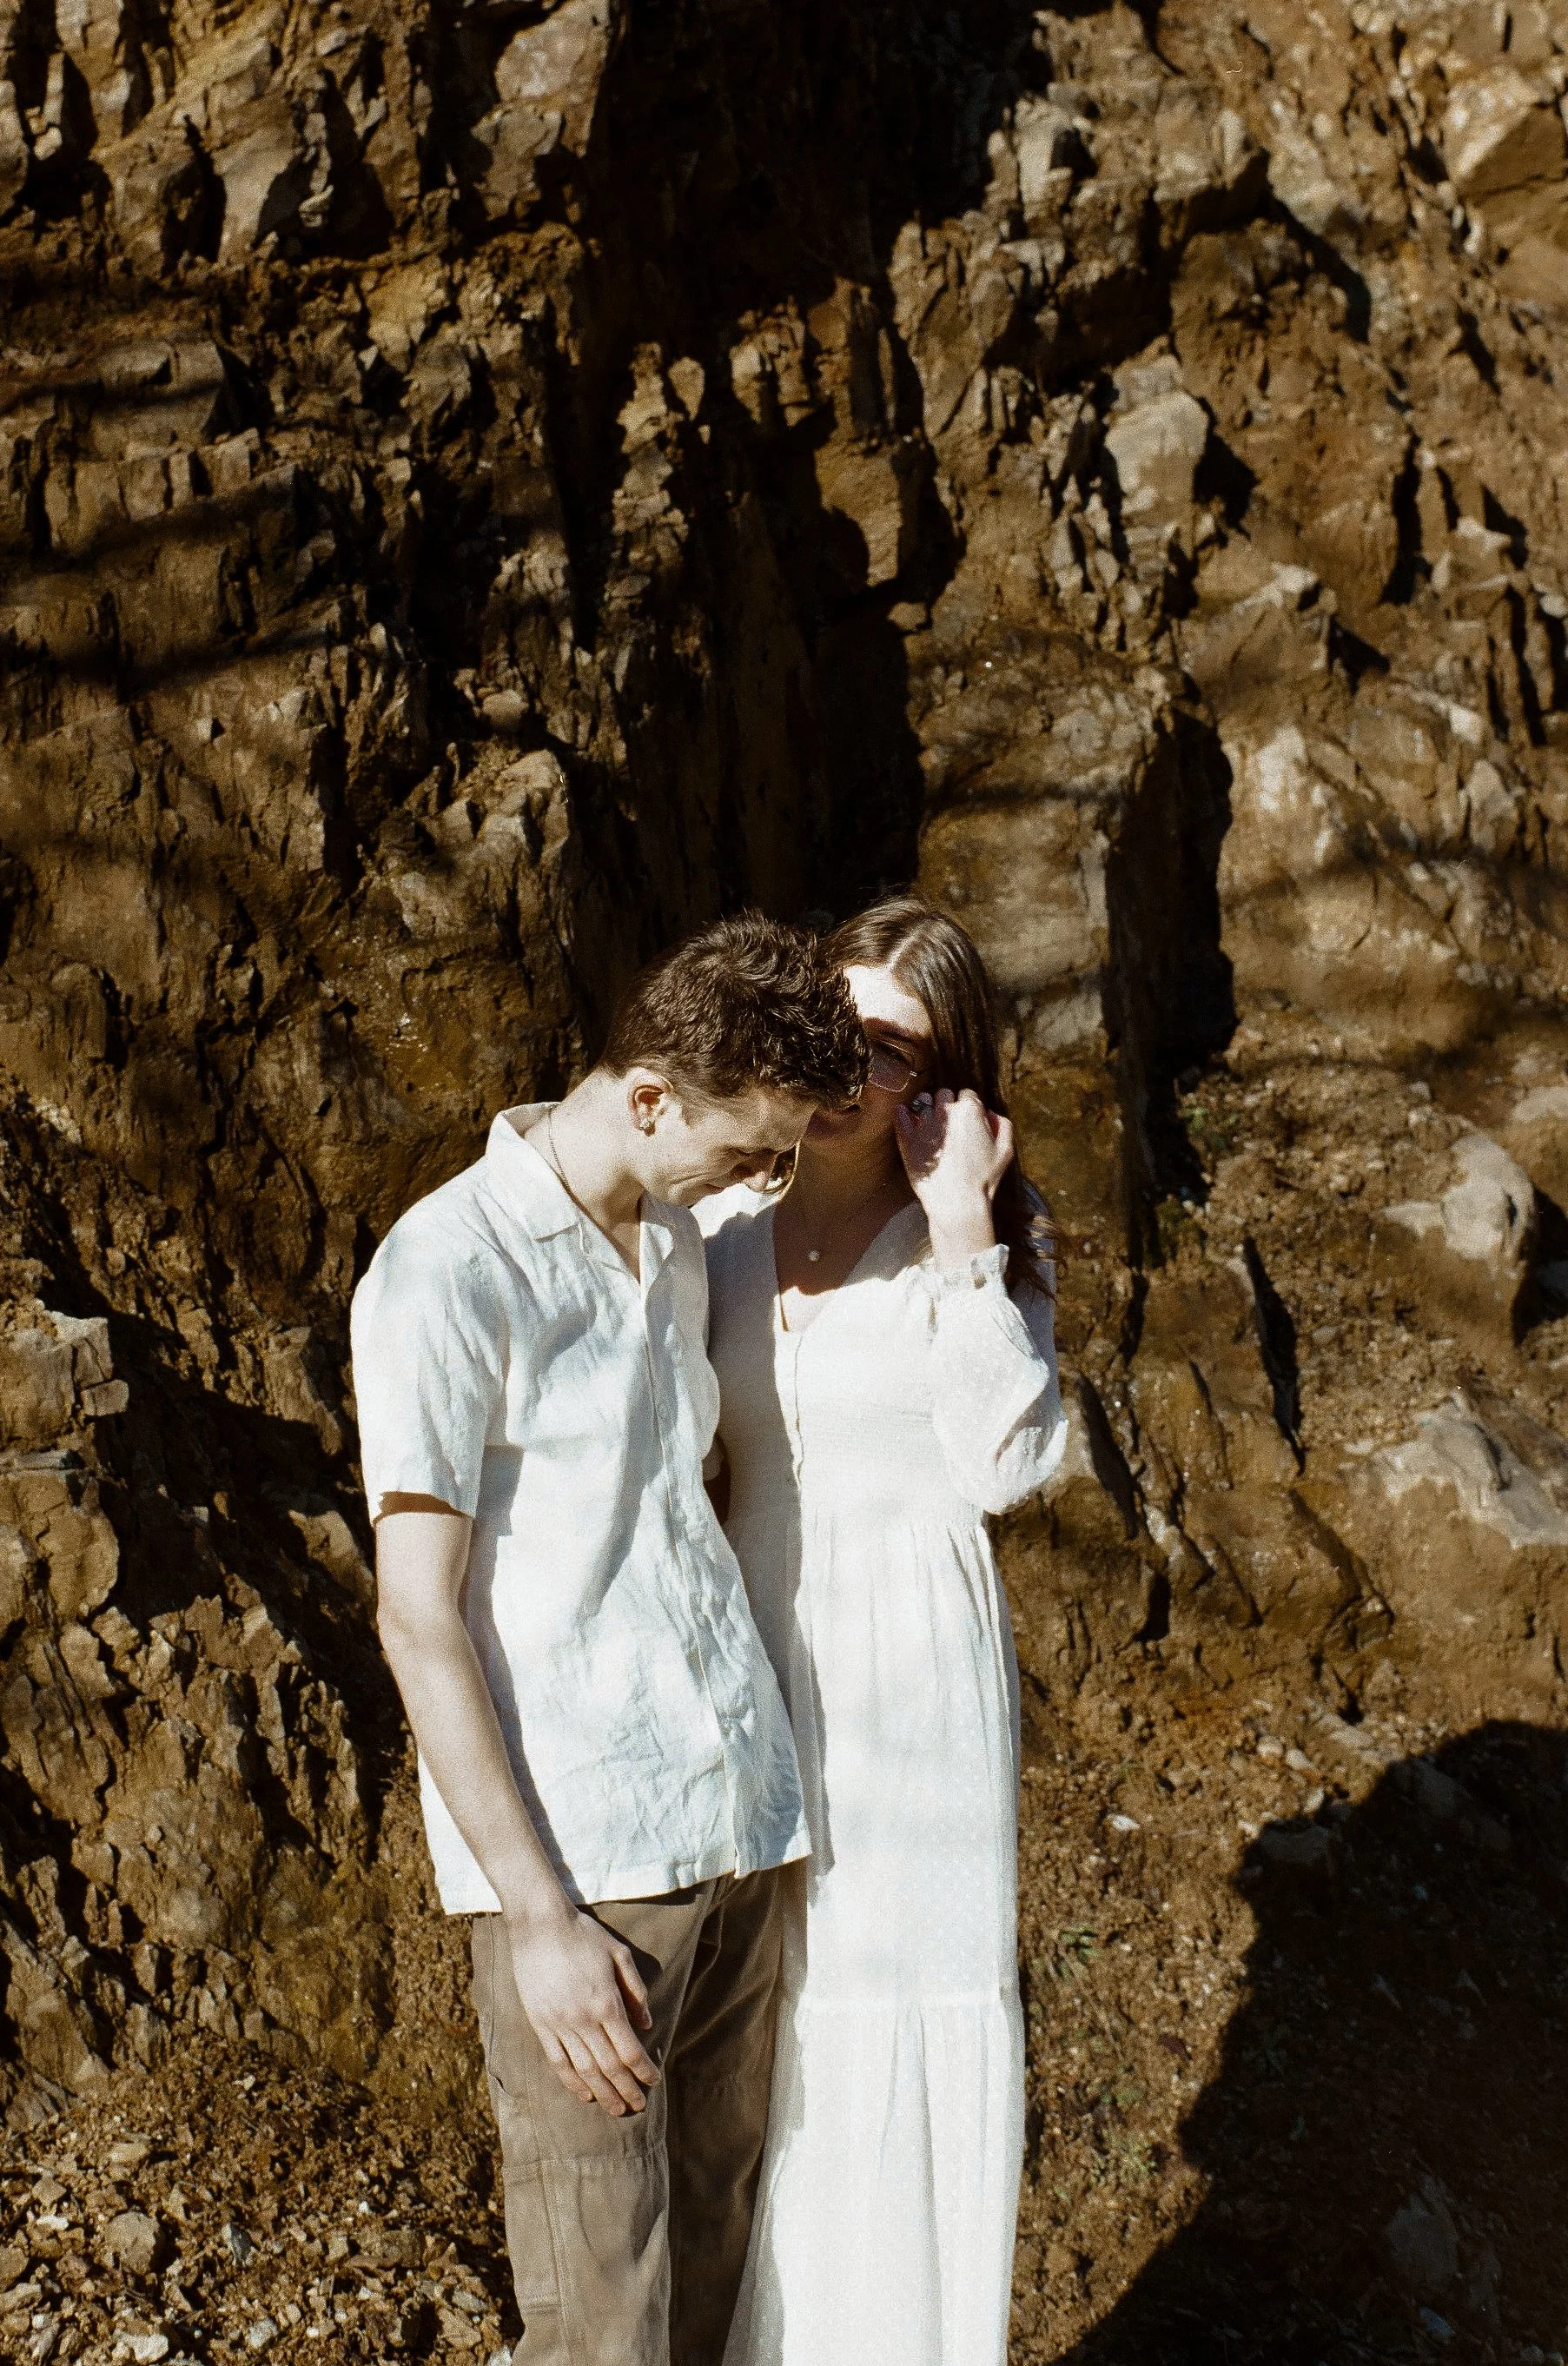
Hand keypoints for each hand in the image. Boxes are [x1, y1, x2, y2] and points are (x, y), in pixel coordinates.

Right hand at [507, 1900, 659, 2116]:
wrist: (540, 1925)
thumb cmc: (584, 1936)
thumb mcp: (620, 1955)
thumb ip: (636, 1991)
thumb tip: (647, 2026)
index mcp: (606, 2002)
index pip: (629, 2048)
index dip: (644, 2070)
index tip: (654, 2082)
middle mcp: (583, 2018)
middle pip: (609, 2066)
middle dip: (627, 2089)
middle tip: (638, 2107)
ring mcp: (559, 2023)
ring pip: (584, 2069)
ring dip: (602, 2093)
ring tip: (616, 2110)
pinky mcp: (540, 2023)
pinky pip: (557, 2060)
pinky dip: (571, 2081)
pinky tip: (584, 2094)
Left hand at [895, 1087, 1013, 1264]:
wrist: (957, 1202)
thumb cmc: (983, 1179)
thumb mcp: (1005, 1151)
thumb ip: (1003, 1125)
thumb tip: (989, 1113)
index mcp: (970, 1111)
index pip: (967, 1094)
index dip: (968, 1106)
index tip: (967, 1120)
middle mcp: (946, 1112)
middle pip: (944, 1094)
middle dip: (947, 1105)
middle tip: (949, 1123)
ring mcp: (923, 1124)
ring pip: (922, 1101)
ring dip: (926, 1108)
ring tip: (930, 1122)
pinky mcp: (907, 1138)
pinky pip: (901, 1115)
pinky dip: (903, 1113)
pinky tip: (905, 1116)